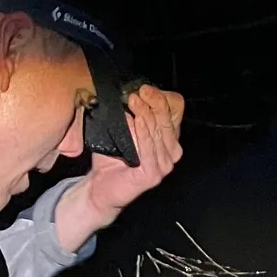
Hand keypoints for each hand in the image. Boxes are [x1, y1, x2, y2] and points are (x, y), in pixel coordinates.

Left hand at [53, 85, 185, 250]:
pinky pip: (147, 149)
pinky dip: (139, 134)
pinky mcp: (153, 175)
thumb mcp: (123, 130)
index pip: (175, 111)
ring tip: (132, 102)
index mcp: (168, 138)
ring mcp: (164, 165)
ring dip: (145, 115)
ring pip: (157, 133)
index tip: (144, 89)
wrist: (101, 187)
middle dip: (153, 103)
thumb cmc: (111, 158)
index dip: (162, 98)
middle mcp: (171, 152)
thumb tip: (130, 90)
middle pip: (167, 120)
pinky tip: (131, 121)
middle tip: (137, 93)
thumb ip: (132, 113)